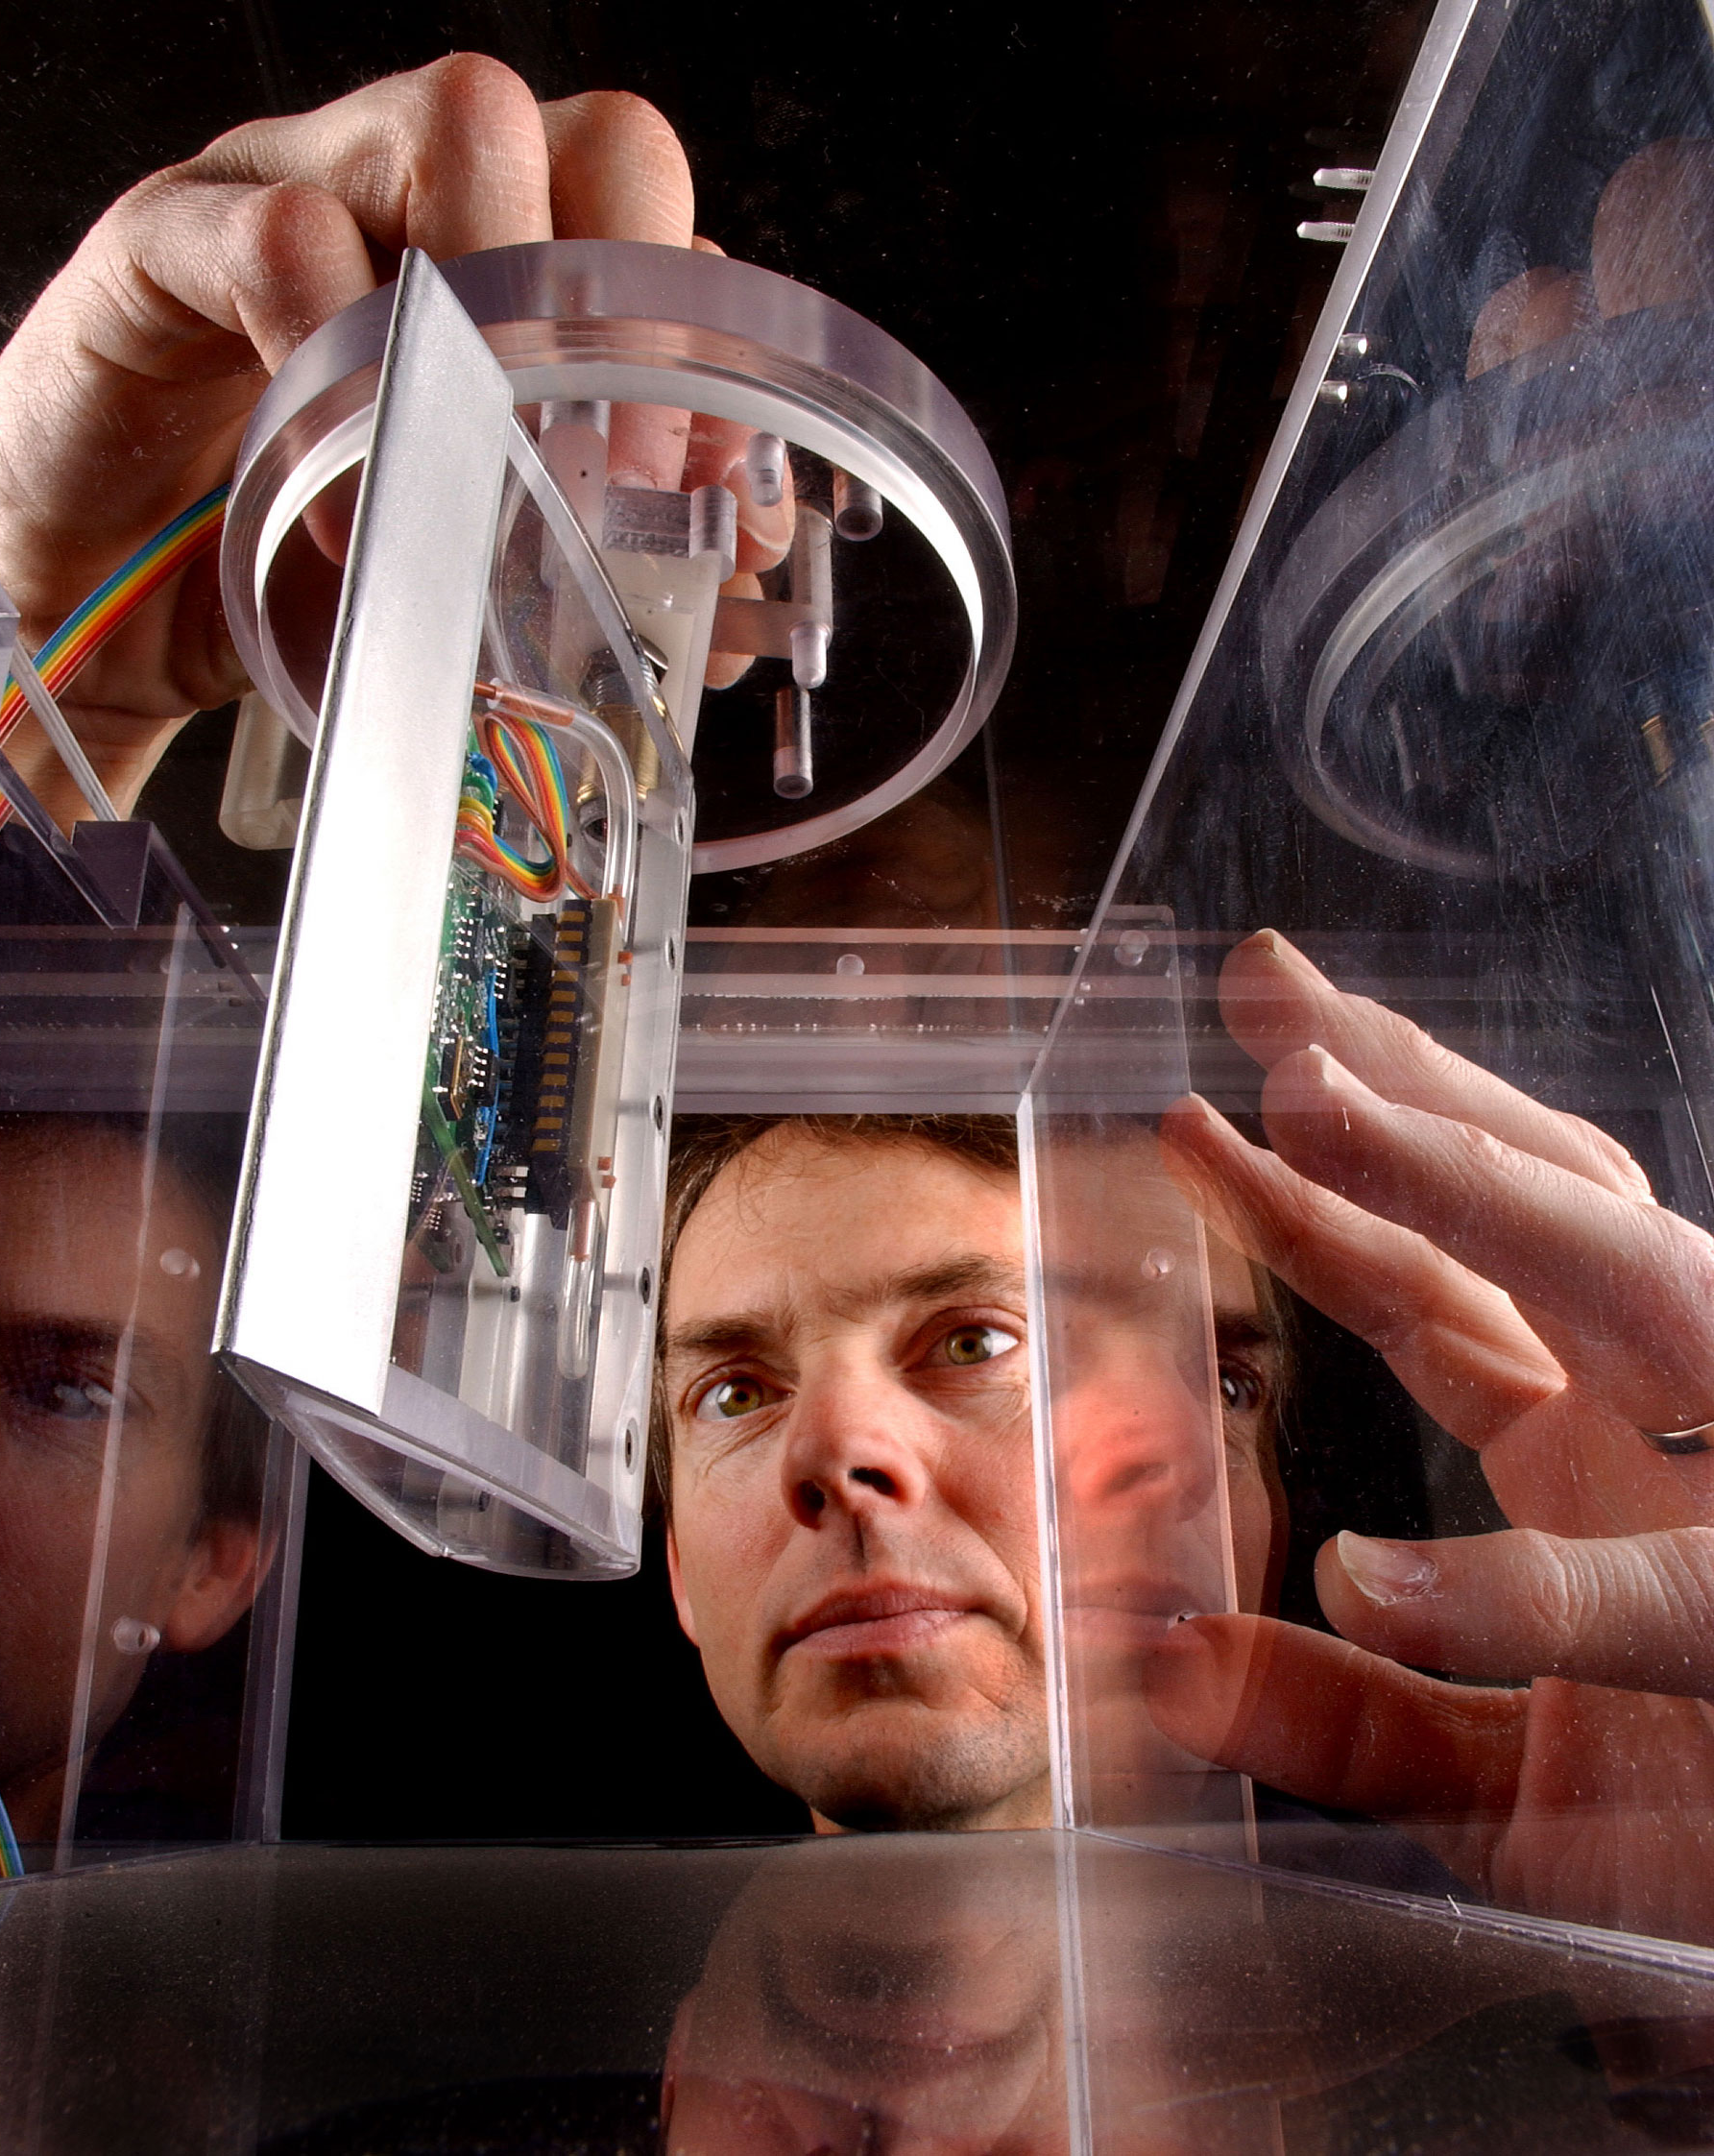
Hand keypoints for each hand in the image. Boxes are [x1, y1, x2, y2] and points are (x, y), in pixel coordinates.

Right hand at [0, 58, 790, 818]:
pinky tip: (344, 493)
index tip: (695, 493)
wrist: (99, 598)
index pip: (648, 217)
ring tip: (477, 460)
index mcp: (502, 259)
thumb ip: (605, 543)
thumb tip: (736, 562)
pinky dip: (336, 363)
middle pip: (580, 132)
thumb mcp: (471, 562)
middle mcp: (410, 195)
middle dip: (626, 291)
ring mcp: (292, 189)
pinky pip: (276, 235)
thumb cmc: (289, 558)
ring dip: (499, 297)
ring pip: (450, 126)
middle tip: (604, 461)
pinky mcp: (170, 241)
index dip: (698, 345)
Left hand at [1147, 928, 1713, 1944]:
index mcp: (1588, 1444)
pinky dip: (1520, 1591)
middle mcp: (1669, 1417)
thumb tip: (1168, 1666)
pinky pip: (1659, 1596)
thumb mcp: (1493, 1795)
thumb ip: (1346, 1723)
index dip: (1320, 1190)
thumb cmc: (1703, 1845)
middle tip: (1266, 982)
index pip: (1434, 1281)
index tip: (1202, 1108)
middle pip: (1532, 1199)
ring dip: (1465, 1179)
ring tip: (1314, 1096)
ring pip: (1619, 1272)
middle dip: (1399, 1086)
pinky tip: (1372, 1575)